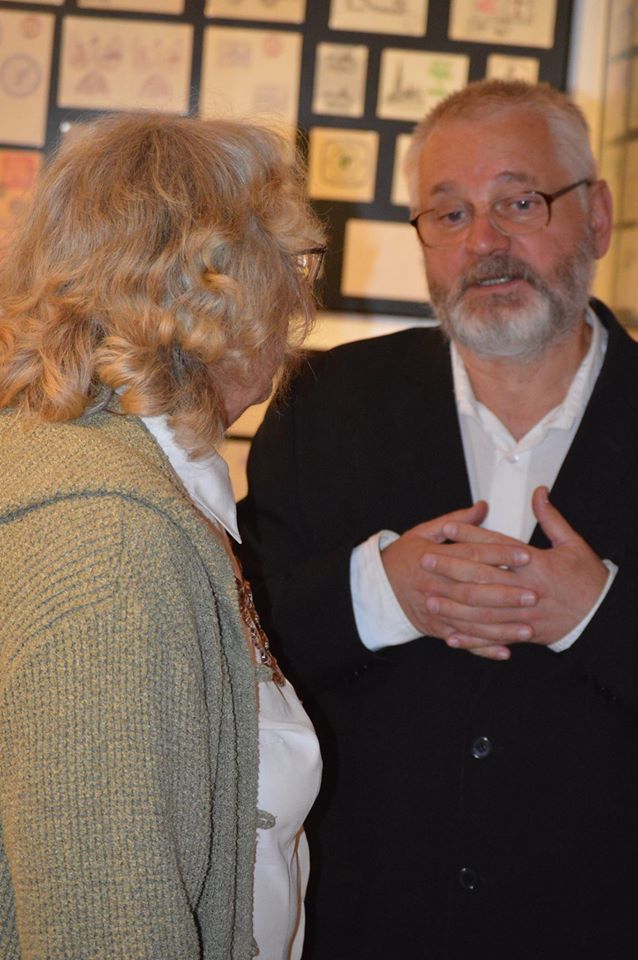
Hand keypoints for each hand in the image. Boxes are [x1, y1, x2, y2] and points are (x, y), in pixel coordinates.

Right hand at [381, 501, 535, 653]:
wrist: (375, 587)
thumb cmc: (403, 557)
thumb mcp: (424, 532)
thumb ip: (456, 521)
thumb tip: (482, 507)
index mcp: (435, 558)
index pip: (473, 556)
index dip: (501, 555)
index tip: (526, 556)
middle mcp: (437, 586)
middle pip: (475, 591)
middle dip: (506, 594)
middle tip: (533, 594)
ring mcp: (436, 611)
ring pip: (472, 621)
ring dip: (501, 627)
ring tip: (528, 627)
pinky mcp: (436, 629)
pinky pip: (463, 640)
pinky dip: (483, 648)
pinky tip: (505, 651)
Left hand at [429, 487, 608, 659]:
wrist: (601, 617)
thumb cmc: (587, 580)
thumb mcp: (572, 544)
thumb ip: (551, 518)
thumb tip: (539, 493)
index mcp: (537, 564)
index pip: (496, 547)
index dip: (470, 536)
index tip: (447, 528)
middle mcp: (527, 589)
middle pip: (482, 577)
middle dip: (451, 568)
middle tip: (426, 561)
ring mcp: (523, 614)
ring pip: (482, 611)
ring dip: (454, 606)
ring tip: (430, 599)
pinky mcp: (523, 634)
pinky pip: (492, 637)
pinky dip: (471, 639)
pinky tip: (450, 636)